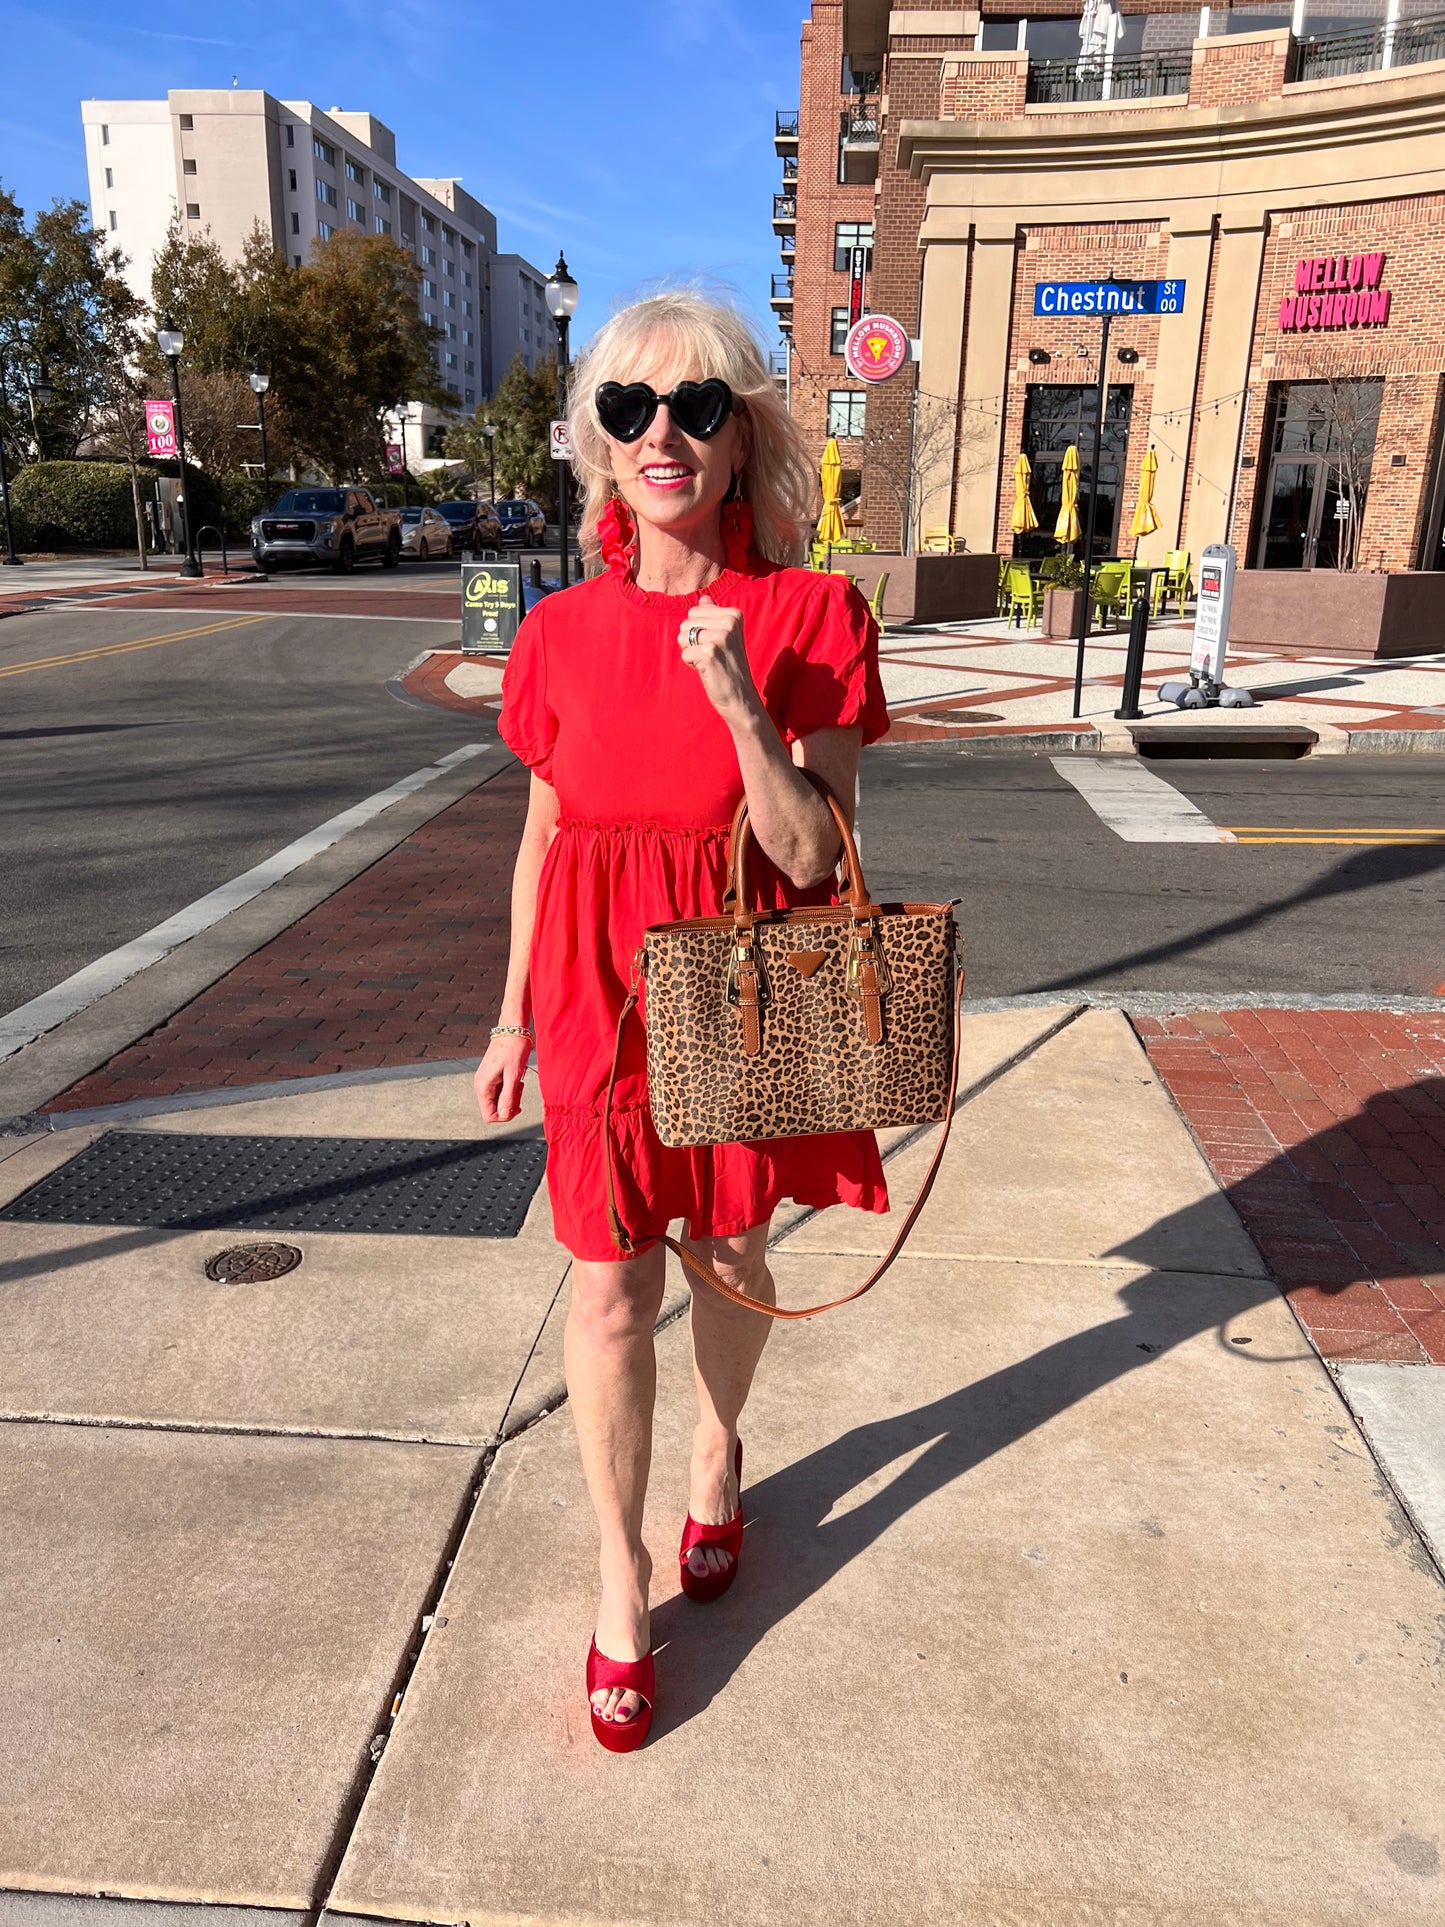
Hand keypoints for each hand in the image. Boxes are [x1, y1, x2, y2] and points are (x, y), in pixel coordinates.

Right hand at [475, 1032, 531, 1122]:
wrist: (513, 1029)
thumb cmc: (514, 1048)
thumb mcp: (513, 1075)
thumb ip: (508, 1097)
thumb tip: (503, 1115)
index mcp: (483, 1086)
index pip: (488, 1115)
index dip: (504, 1116)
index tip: (518, 1105)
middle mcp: (481, 1085)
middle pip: (494, 1109)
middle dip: (510, 1105)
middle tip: (520, 1089)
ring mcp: (486, 1080)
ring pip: (498, 1101)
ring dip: (511, 1097)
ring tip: (519, 1083)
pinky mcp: (492, 1076)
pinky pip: (500, 1091)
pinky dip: (510, 1090)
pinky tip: (517, 1080)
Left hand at [677, 595, 760, 728]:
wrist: (740, 696)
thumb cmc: (730, 665)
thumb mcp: (726, 636)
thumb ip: (714, 615)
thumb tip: (704, 598)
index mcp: (734, 614)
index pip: (694, 611)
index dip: (698, 630)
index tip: (715, 644)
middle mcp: (729, 622)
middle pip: (686, 622)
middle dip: (692, 641)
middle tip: (711, 655)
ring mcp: (720, 637)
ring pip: (682, 637)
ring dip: (691, 652)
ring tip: (709, 661)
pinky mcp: (709, 653)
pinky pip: (684, 653)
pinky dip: (692, 664)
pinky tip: (707, 670)